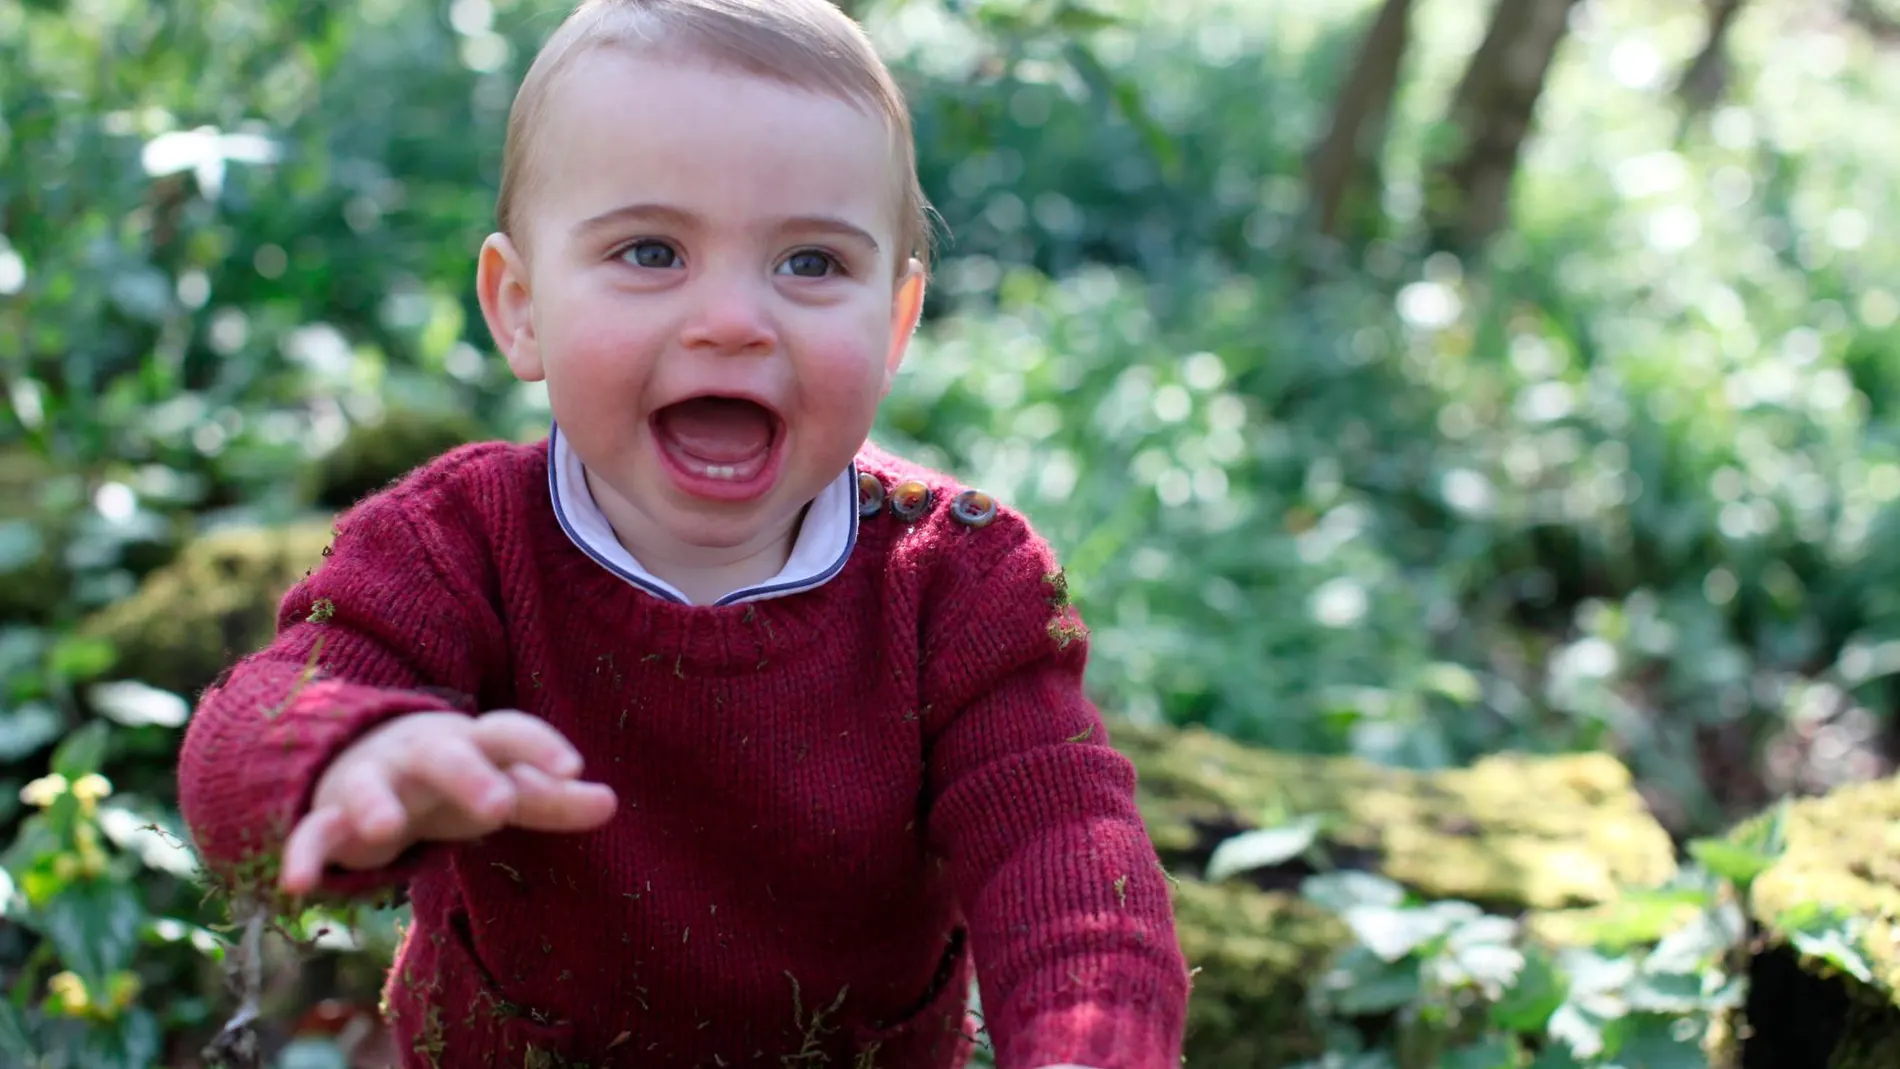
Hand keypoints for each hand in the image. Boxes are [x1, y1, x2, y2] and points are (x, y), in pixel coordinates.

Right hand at [279, 709, 616, 893]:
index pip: (508, 733)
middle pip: (446, 755)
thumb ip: (551, 798)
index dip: (540, 746)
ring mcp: (371, 782)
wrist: (357, 758)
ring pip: (370, 787)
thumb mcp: (499, 784)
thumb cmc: (449, 780)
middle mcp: (421, 755)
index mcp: (470, 743)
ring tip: (387, 830)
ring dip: (376, 805)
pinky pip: (313, 833)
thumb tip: (612, 803)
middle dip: (469, 775)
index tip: (574, 768)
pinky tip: (298, 886)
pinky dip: (304, 856)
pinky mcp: (328, 816)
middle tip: (499, 805)